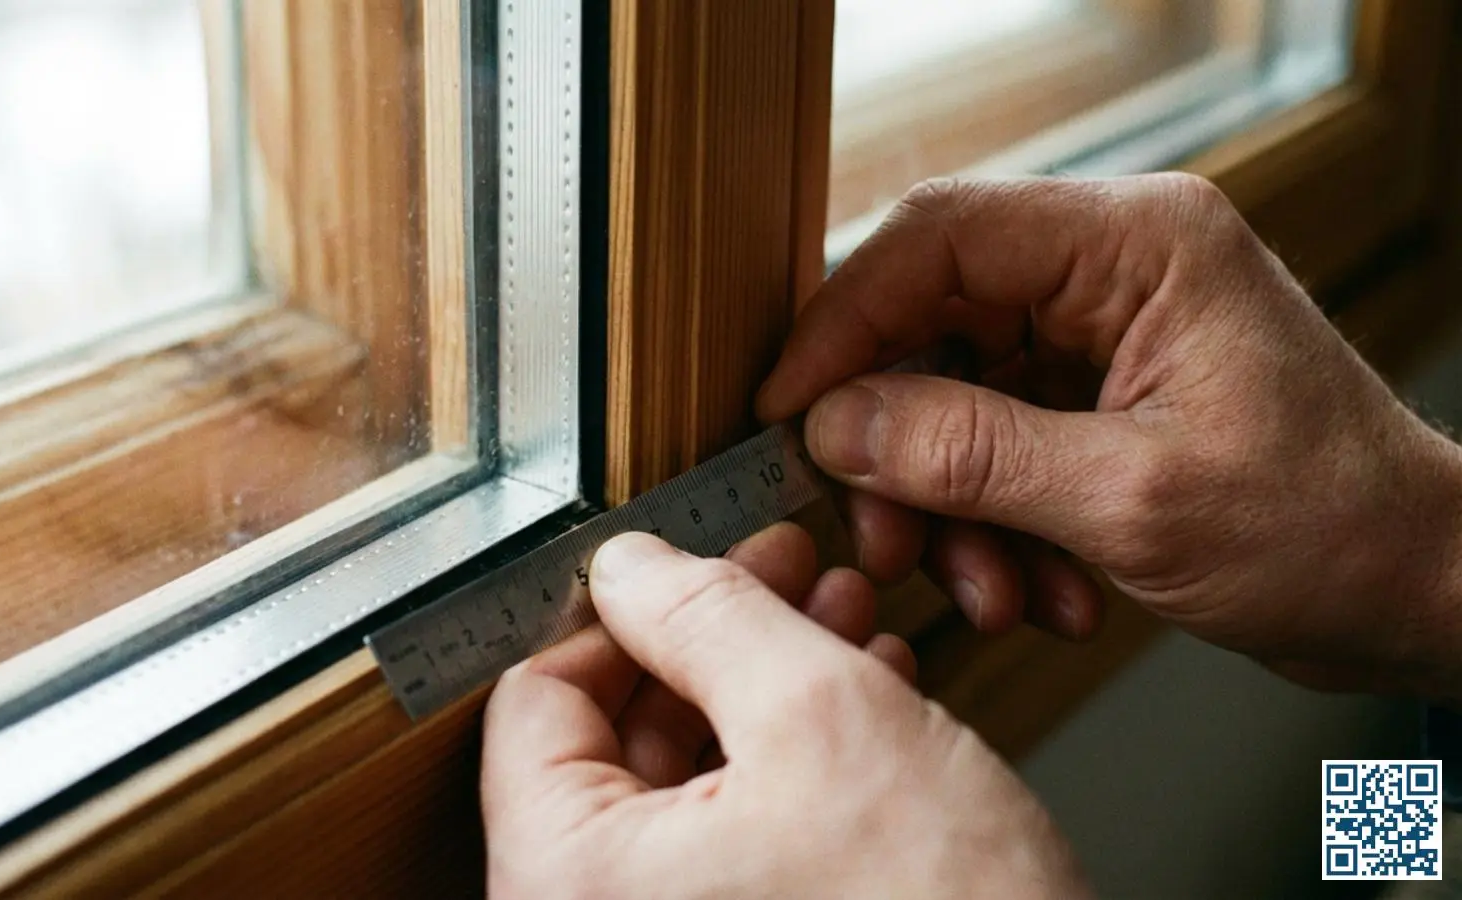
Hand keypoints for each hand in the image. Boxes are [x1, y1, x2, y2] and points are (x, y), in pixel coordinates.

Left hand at [482, 526, 1087, 898]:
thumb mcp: (822, 716)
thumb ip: (707, 617)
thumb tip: (629, 568)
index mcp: (568, 882)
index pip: (534, 701)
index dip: (625, 614)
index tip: (692, 570)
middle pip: (616, 740)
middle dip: (715, 641)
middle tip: (787, 574)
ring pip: (687, 786)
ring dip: (765, 688)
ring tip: (842, 622)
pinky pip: (731, 843)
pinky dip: (789, 764)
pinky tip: (862, 704)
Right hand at [757, 175, 1461, 702]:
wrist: (1417, 593)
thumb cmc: (1329, 528)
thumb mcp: (1131, 500)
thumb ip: (969, 454)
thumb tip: (835, 424)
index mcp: (1136, 243)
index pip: (938, 238)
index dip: (842, 320)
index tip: (785, 409)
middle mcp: (1112, 271)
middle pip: (932, 325)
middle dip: (899, 446)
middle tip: (882, 537)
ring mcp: (1102, 336)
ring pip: (952, 399)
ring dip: (951, 510)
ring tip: (992, 595)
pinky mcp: (1097, 400)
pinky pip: (995, 447)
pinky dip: (995, 528)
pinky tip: (1043, 594)